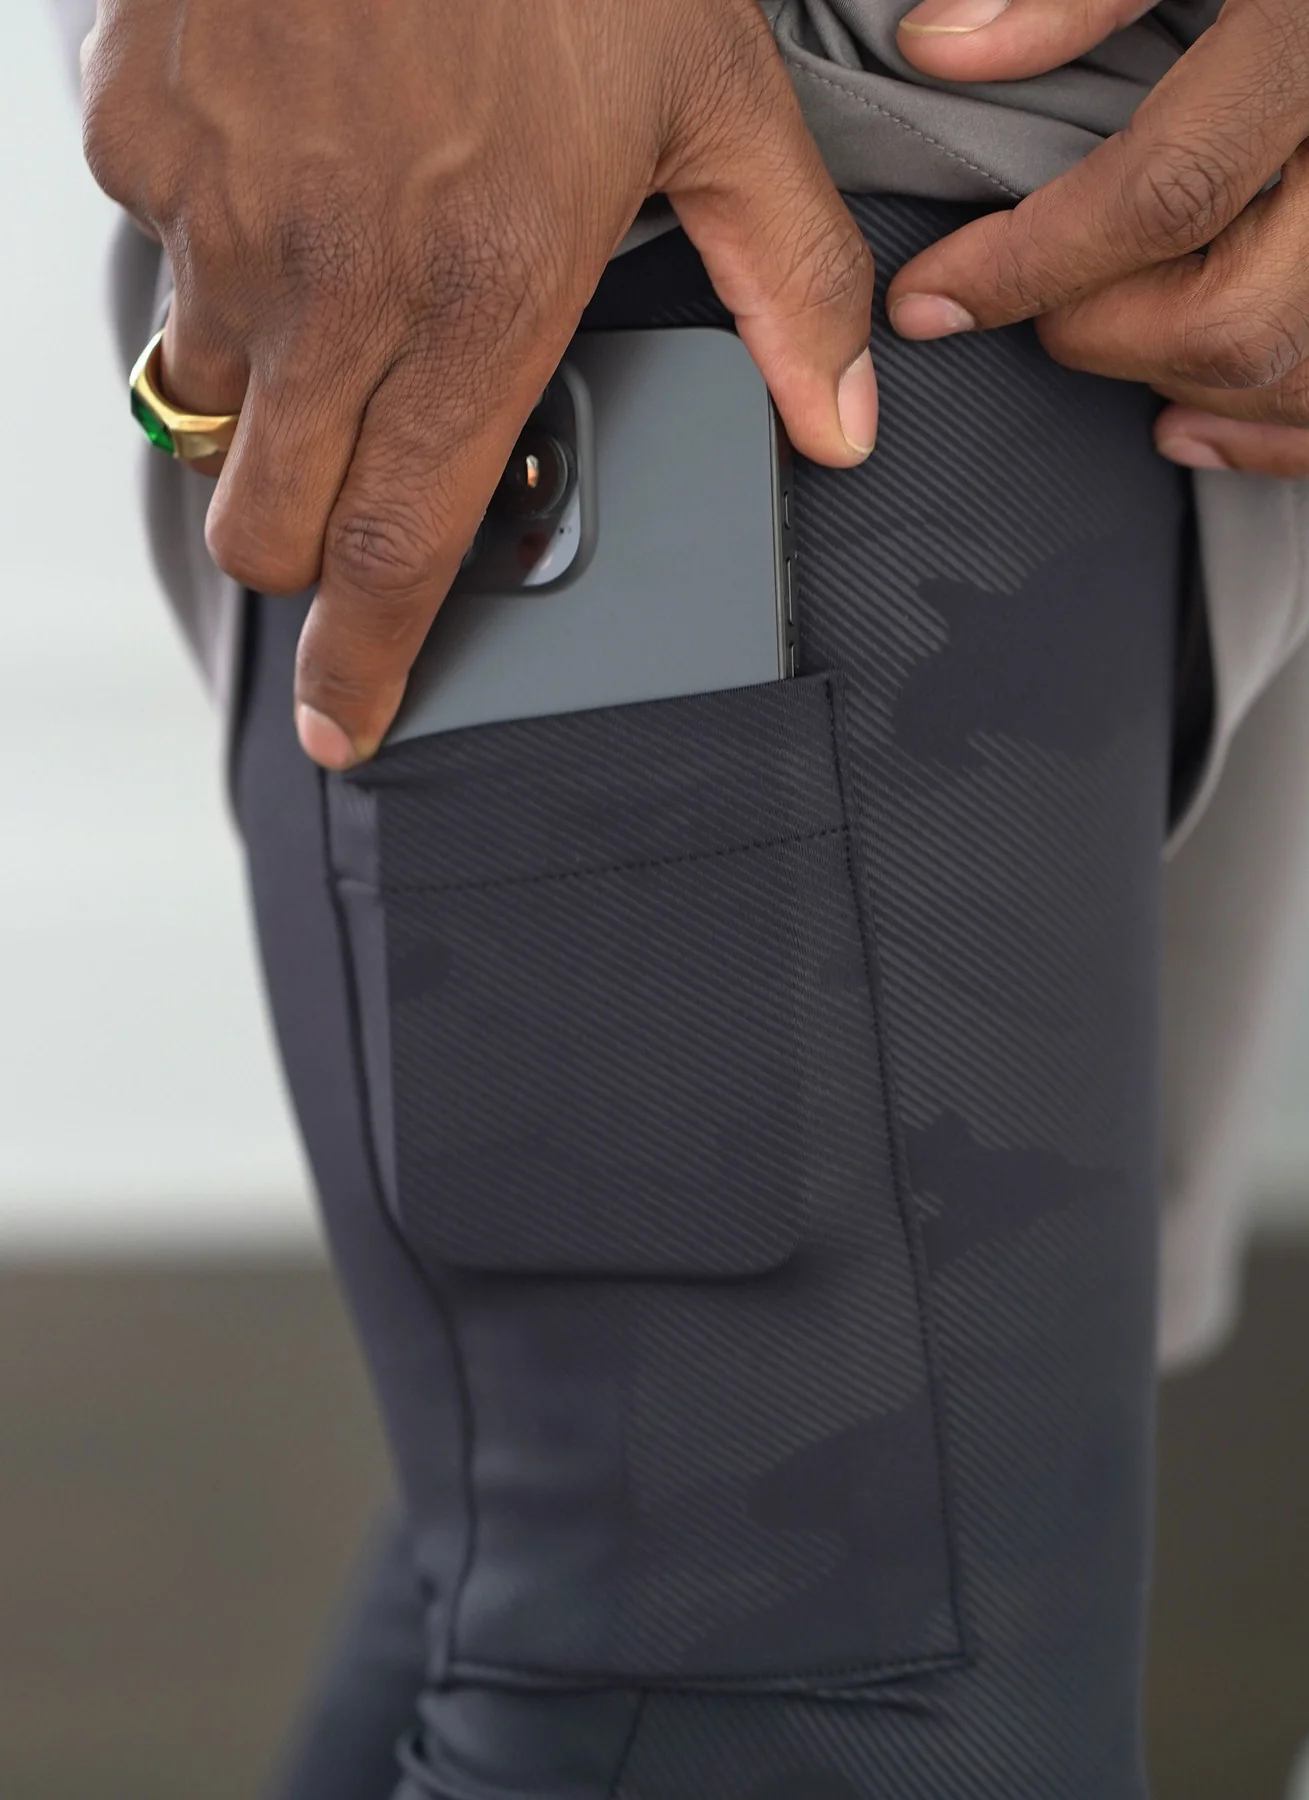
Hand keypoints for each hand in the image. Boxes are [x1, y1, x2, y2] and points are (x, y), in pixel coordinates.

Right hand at [82, 0, 876, 765]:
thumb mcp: (715, 93)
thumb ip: (785, 278)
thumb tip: (845, 419)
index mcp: (483, 299)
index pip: (403, 549)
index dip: (369, 663)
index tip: (352, 726)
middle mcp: (339, 285)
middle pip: (273, 525)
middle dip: (304, 566)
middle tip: (346, 529)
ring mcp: (228, 211)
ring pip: (209, 405)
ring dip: (266, 409)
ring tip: (339, 317)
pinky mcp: (148, 134)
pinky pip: (163, 252)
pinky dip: (219, 251)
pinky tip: (289, 175)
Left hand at [887, 0, 1308, 477]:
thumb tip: (940, 48)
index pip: (1162, 194)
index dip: (1028, 266)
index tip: (931, 300)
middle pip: (1230, 316)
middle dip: (1102, 332)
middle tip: (1043, 300)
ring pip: (1293, 372)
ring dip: (1179, 383)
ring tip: (1113, 340)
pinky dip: (1269, 435)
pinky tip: (1188, 422)